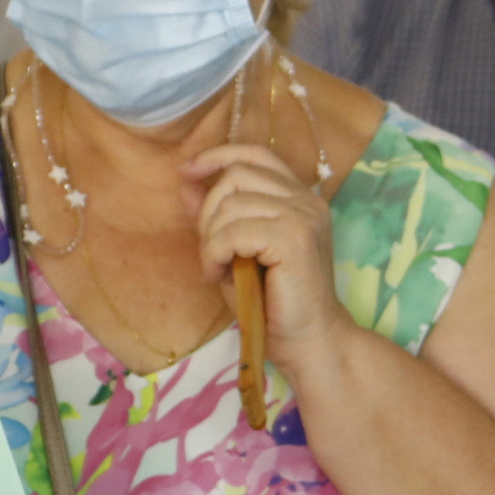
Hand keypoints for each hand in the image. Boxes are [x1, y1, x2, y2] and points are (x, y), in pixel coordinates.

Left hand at [184, 142, 346, 363]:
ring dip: (211, 238)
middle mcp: (306, 199)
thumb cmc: (271, 303)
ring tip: (217, 269)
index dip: (218, 155)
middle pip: (237, 174)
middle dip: (208, 210)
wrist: (308, 341)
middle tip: (210, 252)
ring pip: (232, 202)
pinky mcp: (294, 237)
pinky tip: (220, 276)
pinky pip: (234, 230)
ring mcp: (303, 215)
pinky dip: (215, 252)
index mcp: (299, 197)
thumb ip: (216, 215)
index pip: (256, 153)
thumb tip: (186, 181)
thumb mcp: (235, 252)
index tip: (188, 172)